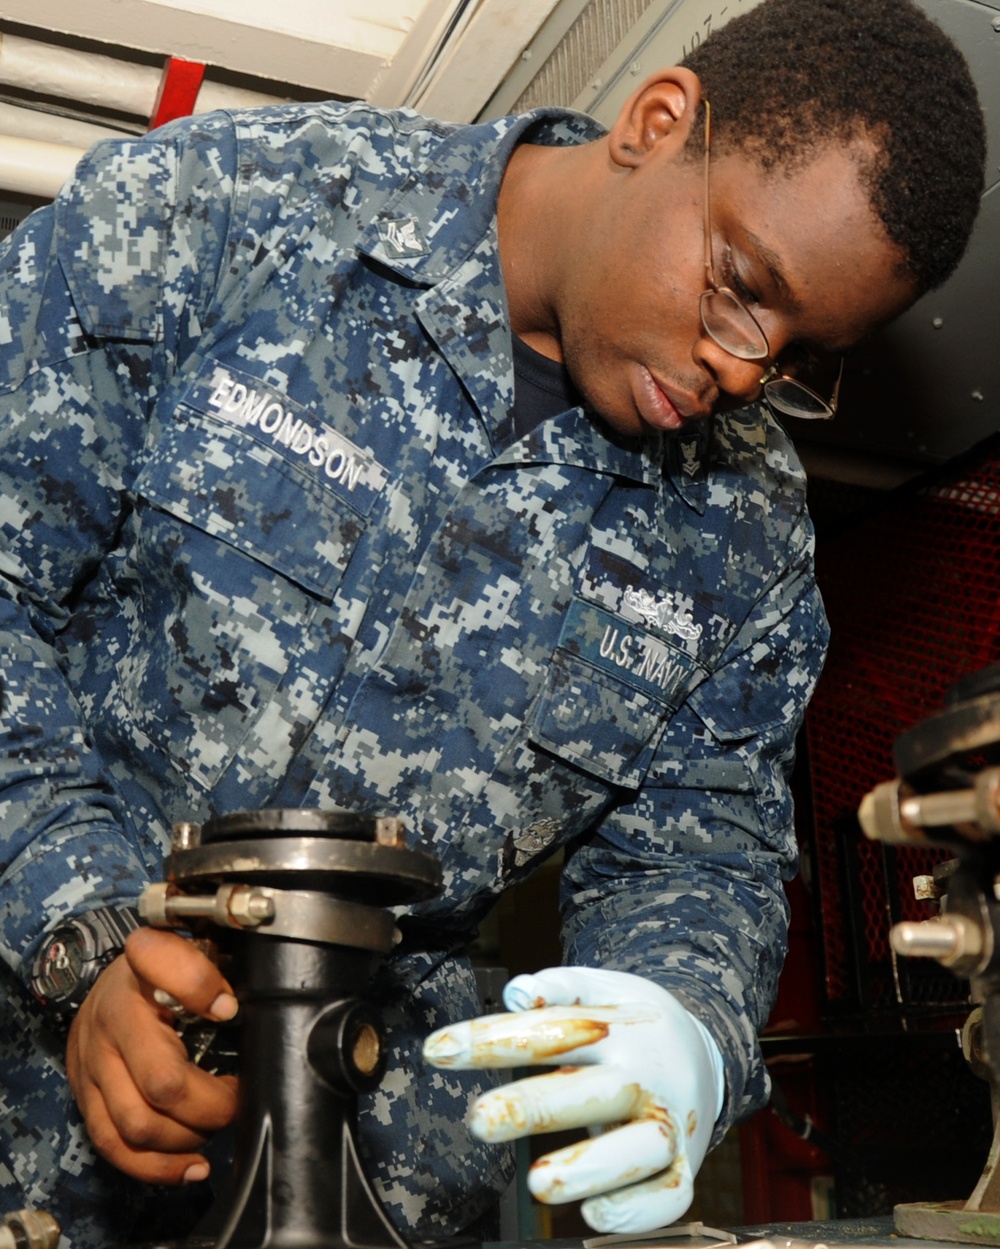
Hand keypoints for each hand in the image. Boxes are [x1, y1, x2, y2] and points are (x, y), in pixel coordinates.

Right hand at [66, 926, 238, 1184]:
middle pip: (163, 1082)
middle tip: (236, 1097)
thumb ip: (214, 967)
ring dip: (188, 1137)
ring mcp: (93, 1064)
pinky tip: (192, 1165)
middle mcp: (112, 1018)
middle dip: (212, 1104)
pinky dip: (158, 1167)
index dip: (199, 985)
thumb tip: (230, 1008)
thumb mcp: (192, 951)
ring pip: (138, 1125)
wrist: (104, 991)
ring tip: (213, 1125)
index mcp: (142, 971)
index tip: (229, 1009)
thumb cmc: (161, 977)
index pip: (162, 963)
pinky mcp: (84, 1099)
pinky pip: (114, 1147)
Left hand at [423, 966, 724, 1232]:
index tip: (437, 1051)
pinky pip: (671, 1196)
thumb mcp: (604, 989)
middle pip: (594, 1090)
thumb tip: (516, 992)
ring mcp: (670, 1121)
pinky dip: (639, 1211)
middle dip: (536, 1107)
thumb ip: (560, 988)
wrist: (706, 1053)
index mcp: (620, 1023)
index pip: (552, 1029)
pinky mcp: (685, 1166)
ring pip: (641, 1148)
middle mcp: (646, 1073)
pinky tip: (594, 1215)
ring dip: (590, 1167)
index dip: (492, 1039)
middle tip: (479, 1120)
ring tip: (537, 1183)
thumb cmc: (634, 1024)